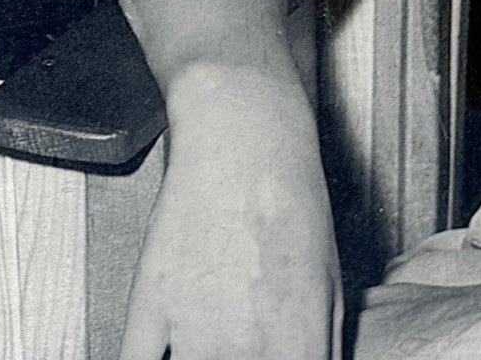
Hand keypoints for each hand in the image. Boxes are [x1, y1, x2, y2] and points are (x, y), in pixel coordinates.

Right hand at [119, 69, 341, 359]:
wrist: (246, 142)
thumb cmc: (292, 203)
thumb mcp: (331, 289)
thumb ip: (320, 350)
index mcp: (298, 350)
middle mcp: (242, 352)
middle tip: (234, 348)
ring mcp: (192, 330)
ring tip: (202, 346)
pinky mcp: (149, 302)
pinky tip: (156, 354)